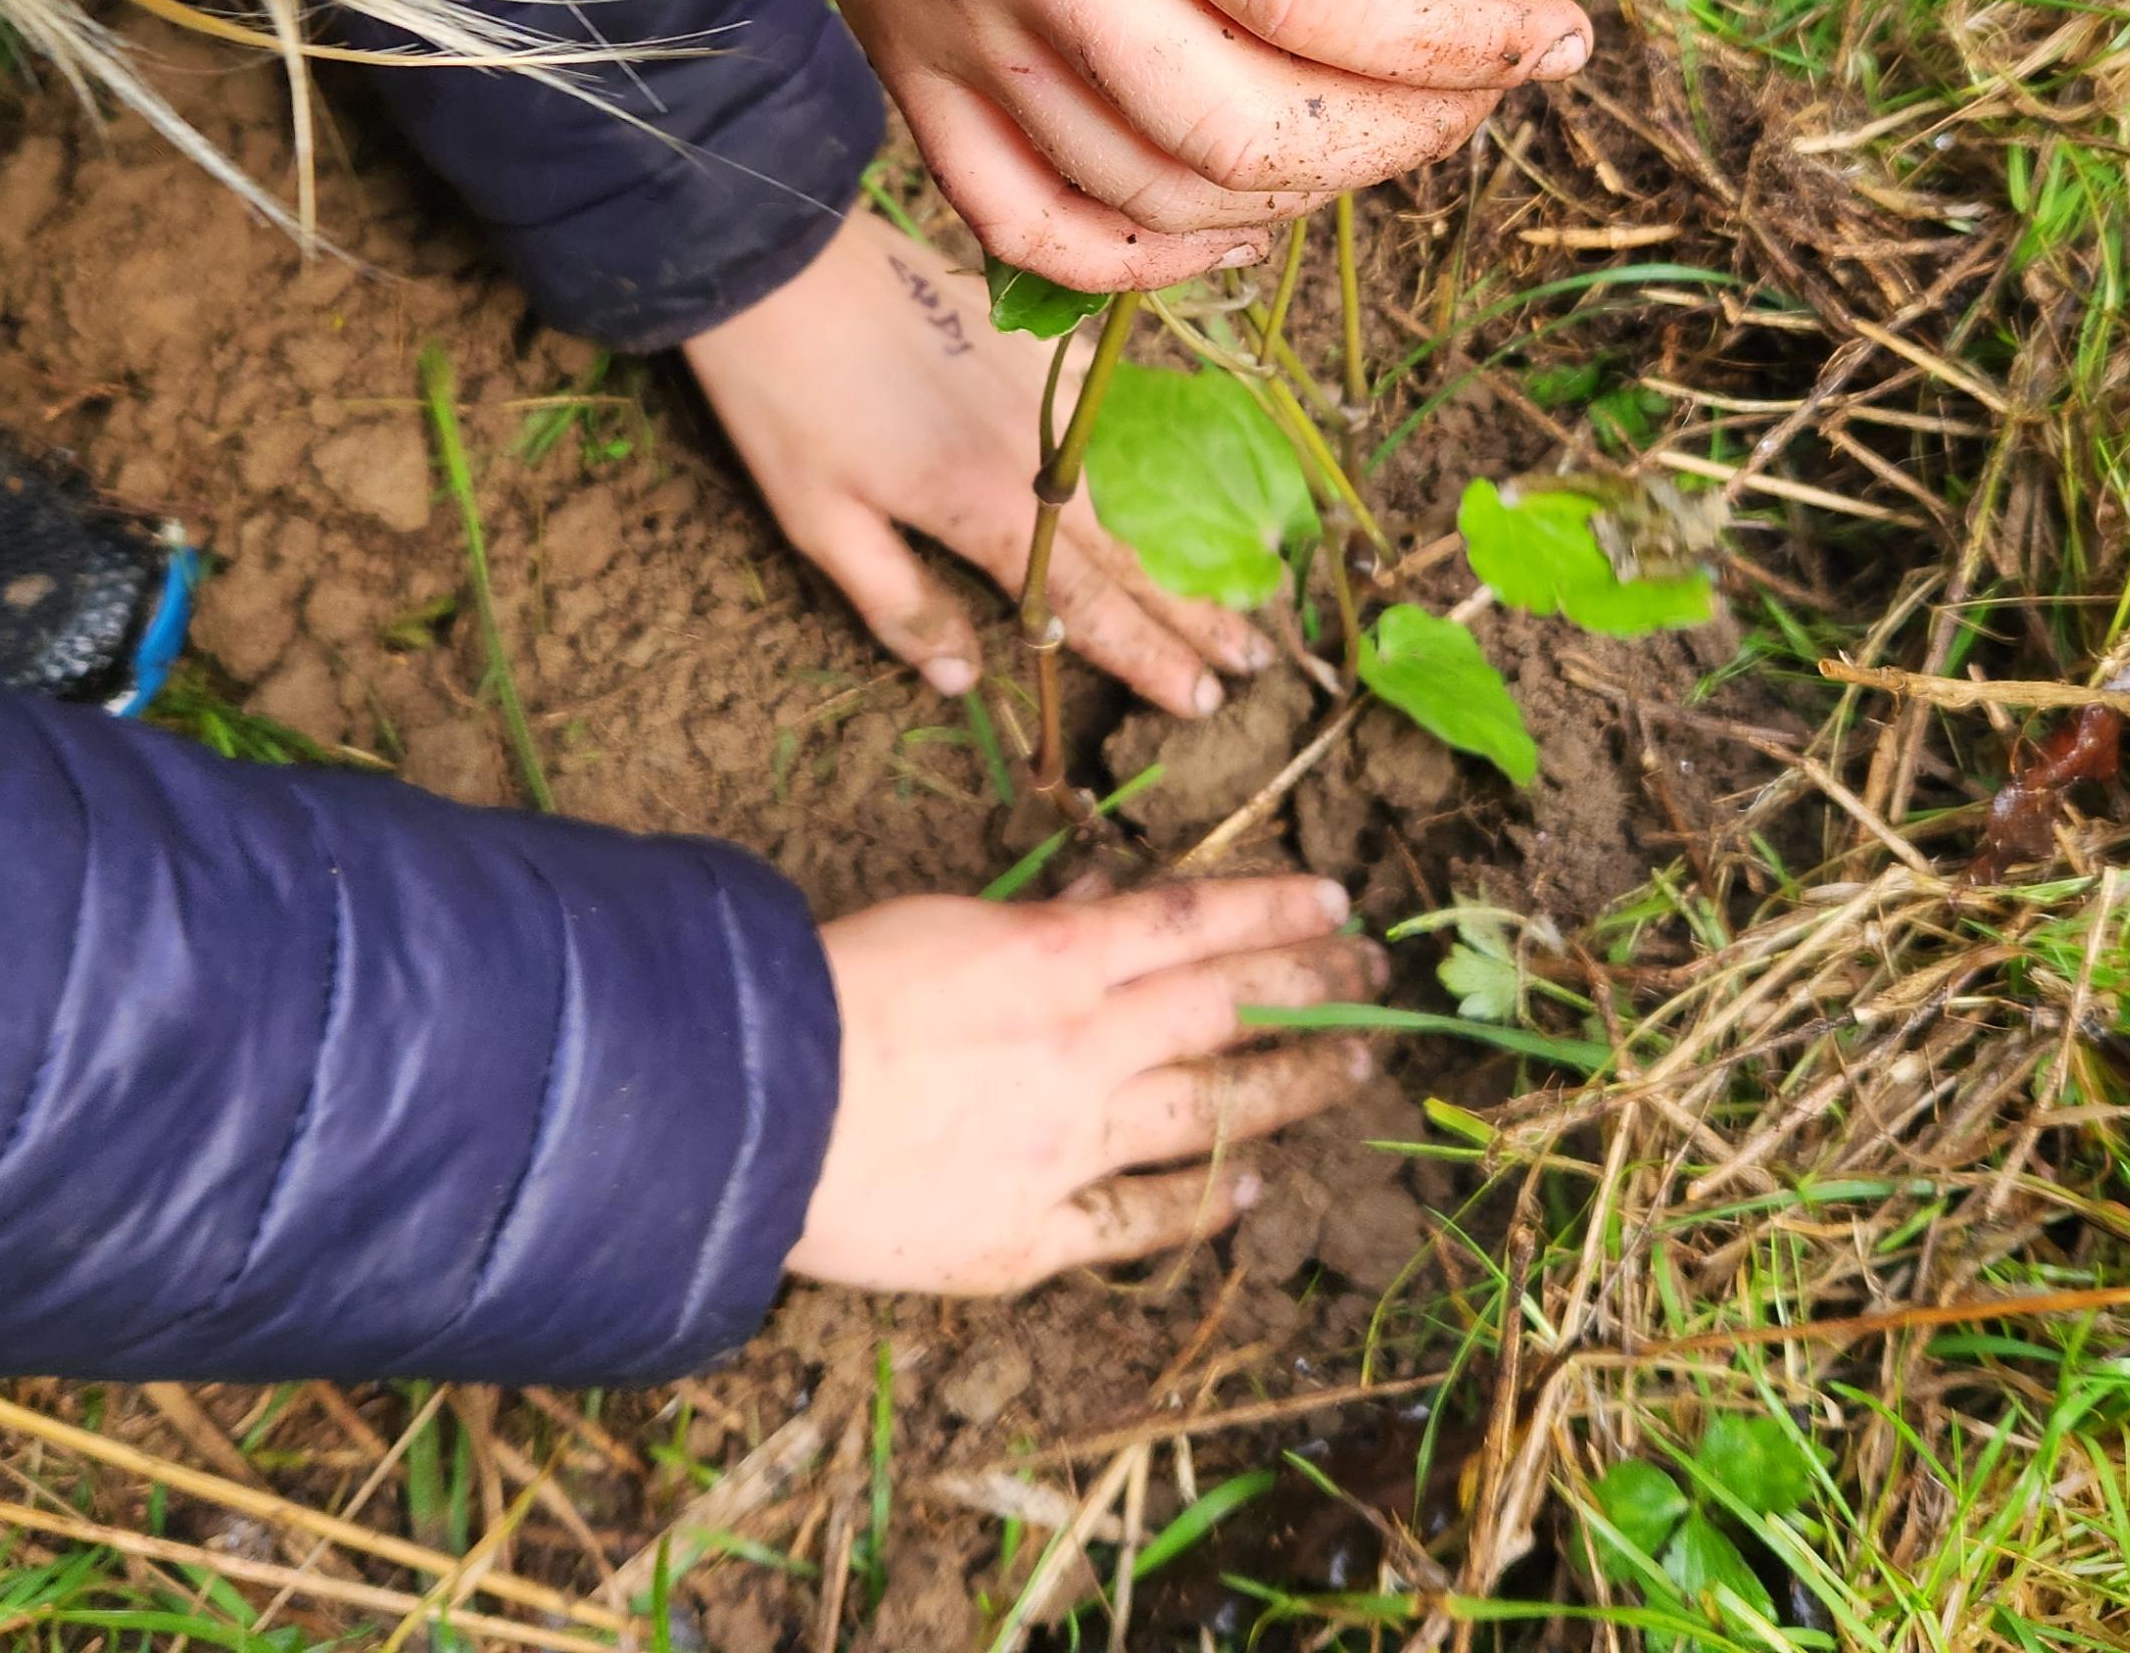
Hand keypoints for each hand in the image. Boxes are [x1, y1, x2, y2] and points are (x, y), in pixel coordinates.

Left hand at [685, 209, 1256, 714]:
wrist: (781, 264)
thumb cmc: (783, 403)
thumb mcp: (818, 523)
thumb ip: (898, 604)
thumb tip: (962, 678)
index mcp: (981, 507)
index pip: (1083, 604)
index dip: (1144, 656)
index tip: (1200, 699)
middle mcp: (1032, 454)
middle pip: (1130, 551)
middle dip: (1194, 613)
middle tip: (1255, 661)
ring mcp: (1041, 391)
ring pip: (1134, 481)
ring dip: (1191, 537)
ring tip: (1246, 580)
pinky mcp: (1032, 344)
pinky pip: (1110, 404)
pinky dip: (1153, 444)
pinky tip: (1180, 464)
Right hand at [711, 0, 1591, 291]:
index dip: (1455, 37)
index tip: (1555, 33)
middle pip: (1240, 120)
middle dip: (1406, 129)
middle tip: (1486, 85)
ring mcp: (947, 24)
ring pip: (1152, 189)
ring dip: (1308, 191)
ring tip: (1393, 125)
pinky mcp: (905, 68)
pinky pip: (1030, 225)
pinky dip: (1151, 254)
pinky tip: (1243, 214)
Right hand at [788, 874, 1384, 1293]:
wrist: (753, 1114)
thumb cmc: (827, 997)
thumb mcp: (940, 923)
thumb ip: (1038, 917)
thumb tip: (1106, 894)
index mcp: (1054, 960)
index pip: (1195, 923)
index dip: (1274, 912)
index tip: (1335, 904)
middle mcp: (1083, 1050)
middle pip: (1227, 1011)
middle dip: (1313, 989)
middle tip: (1376, 978)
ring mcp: (1068, 1149)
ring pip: (1211, 1113)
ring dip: (1294, 1089)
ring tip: (1355, 1069)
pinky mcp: (1033, 1235)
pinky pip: (1139, 1221)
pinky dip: (1203, 1203)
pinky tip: (1248, 1188)